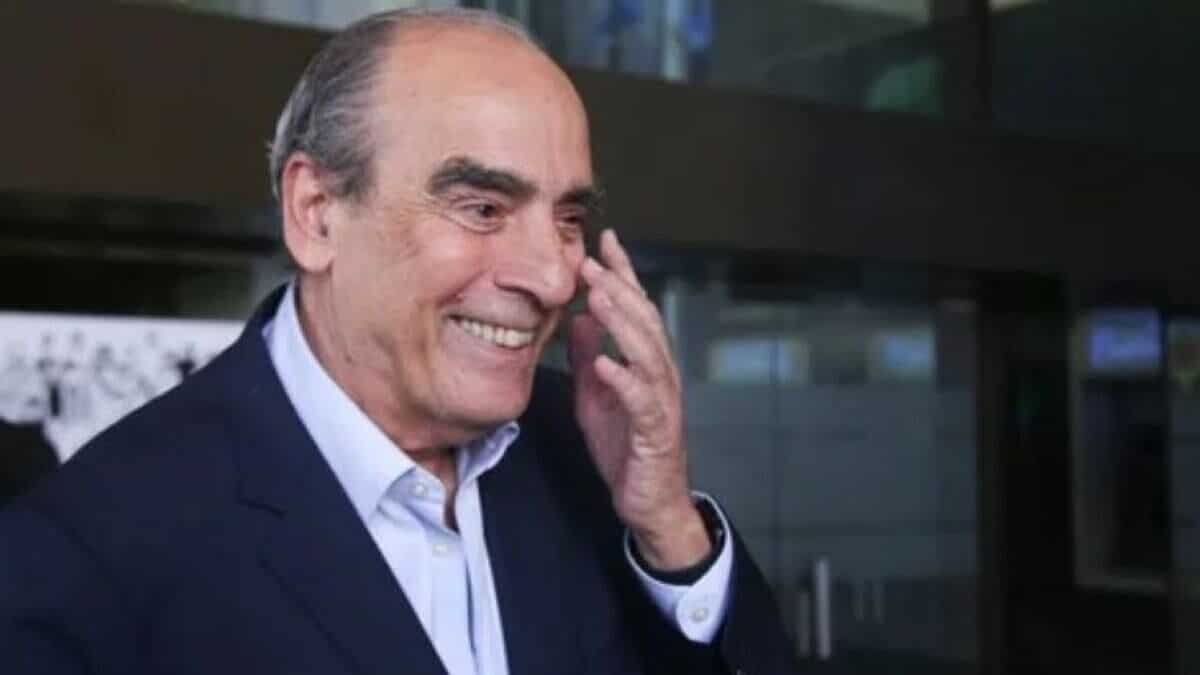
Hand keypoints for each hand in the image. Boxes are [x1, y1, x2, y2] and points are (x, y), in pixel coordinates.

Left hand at [567, 230, 709, 570]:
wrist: (650, 502)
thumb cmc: (626, 447)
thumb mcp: (597, 395)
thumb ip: (589, 357)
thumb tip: (578, 318)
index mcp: (645, 362)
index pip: (637, 308)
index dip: (623, 273)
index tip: (604, 239)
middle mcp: (660, 374)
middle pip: (644, 321)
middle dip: (620, 288)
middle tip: (593, 259)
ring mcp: (660, 402)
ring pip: (647, 353)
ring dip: (624, 323)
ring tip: (600, 298)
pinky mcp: (655, 431)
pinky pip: (641, 401)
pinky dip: (624, 379)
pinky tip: (606, 362)